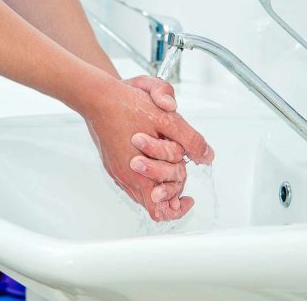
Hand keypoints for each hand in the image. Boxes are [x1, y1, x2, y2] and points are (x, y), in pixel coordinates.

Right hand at [85, 79, 213, 220]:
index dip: (177, 209)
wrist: (99, 96)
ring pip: (141, 191)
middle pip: (153, 202)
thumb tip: (207, 156)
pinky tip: (152, 157)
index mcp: (138, 172)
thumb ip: (190, 140)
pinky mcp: (112, 162)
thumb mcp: (167, 120)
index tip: (188, 199)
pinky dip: (145, 174)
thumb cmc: (127, 106)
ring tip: (168, 163)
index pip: (159, 209)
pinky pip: (131, 179)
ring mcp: (116, 170)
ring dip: (158, 181)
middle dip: (171, 189)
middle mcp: (125, 176)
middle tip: (180, 172)